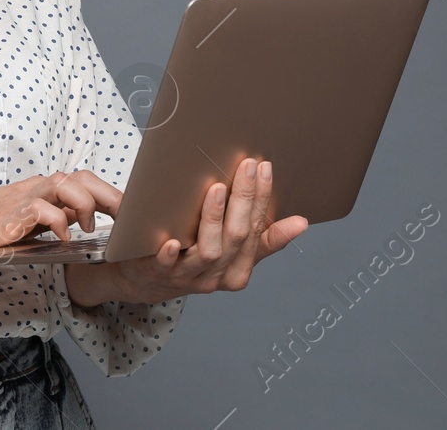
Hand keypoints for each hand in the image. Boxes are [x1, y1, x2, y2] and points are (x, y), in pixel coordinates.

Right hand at [0, 170, 120, 258]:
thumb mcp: (32, 221)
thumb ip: (58, 216)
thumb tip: (87, 220)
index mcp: (46, 190)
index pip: (86, 181)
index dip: (112, 194)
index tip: (132, 214)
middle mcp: (39, 188)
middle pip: (82, 177)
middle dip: (109, 196)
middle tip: (125, 219)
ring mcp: (25, 198)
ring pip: (66, 185)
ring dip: (85, 205)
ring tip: (88, 227)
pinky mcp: (12, 213)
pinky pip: (42, 210)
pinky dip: (58, 223)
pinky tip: (63, 238)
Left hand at [104, 156, 306, 304]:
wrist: (145, 282)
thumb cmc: (193, 258)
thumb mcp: (232, 251)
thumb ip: (263, 238)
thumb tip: (301, 222)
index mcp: (238, 269)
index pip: (257, 231)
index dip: (263, 200)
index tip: (266, 168)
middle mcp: (216, 275)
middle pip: (237, 238)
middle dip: (245, 200)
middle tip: (248, 166)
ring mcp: (187, 276)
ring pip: (208, 251)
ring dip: (214, 219)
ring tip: (217, 189)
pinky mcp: (157, 274)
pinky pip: (166, 266)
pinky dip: (170, 255)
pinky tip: (173, 241)